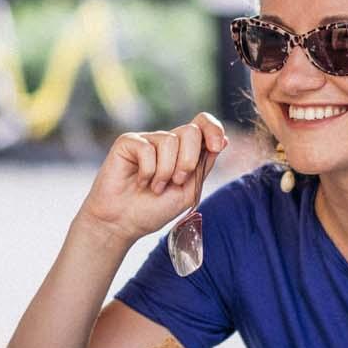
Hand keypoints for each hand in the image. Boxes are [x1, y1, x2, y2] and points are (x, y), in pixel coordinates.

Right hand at [76, 114, 226, 243]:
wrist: (123, 223)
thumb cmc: (154, 209)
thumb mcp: (188, 191)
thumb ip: (204, 165)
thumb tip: (224, 140)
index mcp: (184, 150)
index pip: (203, 124)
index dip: (213, 129)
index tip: (216, 147)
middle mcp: (166, 141)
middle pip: (190, 131)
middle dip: (188, 161)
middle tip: (176, 182)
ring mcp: (147, 140)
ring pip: (170, 141)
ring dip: (165, 172)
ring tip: (155, 187)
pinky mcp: (128, 142)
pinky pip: (147, 148)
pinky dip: (147, 171)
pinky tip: (140, 181)